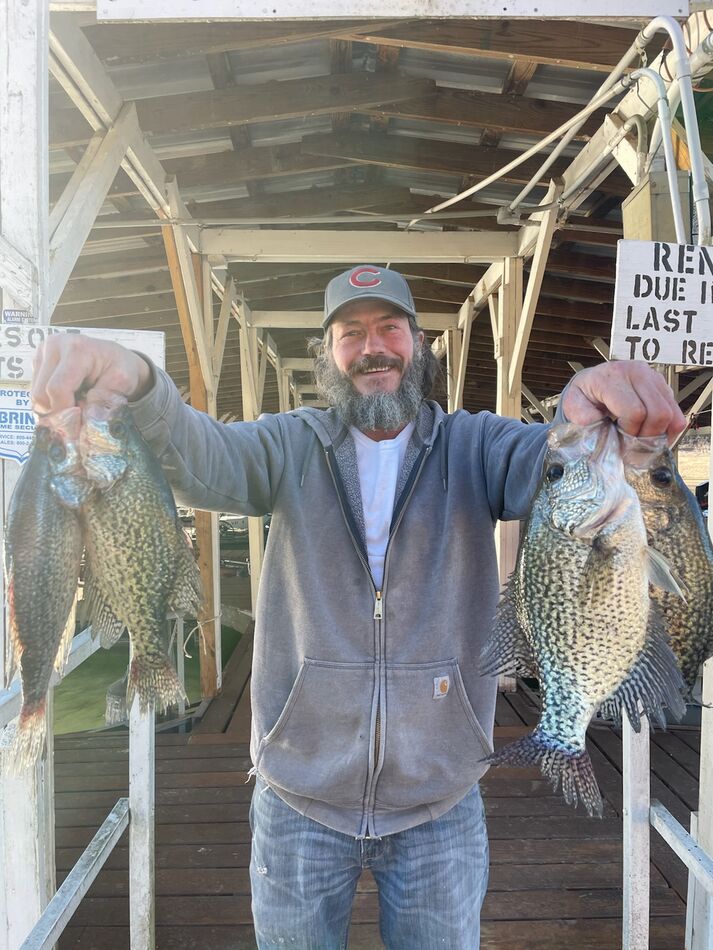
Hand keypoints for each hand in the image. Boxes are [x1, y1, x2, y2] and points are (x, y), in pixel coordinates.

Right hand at [31, 334, 152, 414]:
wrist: (114, 357)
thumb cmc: (119, 368)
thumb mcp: (122, 382)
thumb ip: (103, 400)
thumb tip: (86, 420)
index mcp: (76, 349)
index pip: (57, 388)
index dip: (65, 413)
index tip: (77, 428)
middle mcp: (54, 345)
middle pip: (41, 394)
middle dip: (59, 412)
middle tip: (78, 419)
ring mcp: (43, 352)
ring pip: (35, 395)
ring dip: (53, 407)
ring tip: (75, 403)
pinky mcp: (38, 361)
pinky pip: (35, 391)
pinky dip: (50, 400)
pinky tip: (68, 396)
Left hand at [561, 361, 685, 441]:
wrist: (593, 381)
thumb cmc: (584, 396)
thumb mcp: (572, 404)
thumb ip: (580, 413)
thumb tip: (594, 420)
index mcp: (613, 377)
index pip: (635, 411)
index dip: (630, 432)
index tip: (619, 438)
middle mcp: (637, 372)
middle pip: (659, 413)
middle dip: (646, 436)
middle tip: (632, 444)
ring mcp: (654, 377)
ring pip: (672, 415)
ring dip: (658, 435)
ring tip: (640, 440)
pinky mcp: (664, 386)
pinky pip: (678, 414)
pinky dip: (668, 430)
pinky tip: (652, 436)